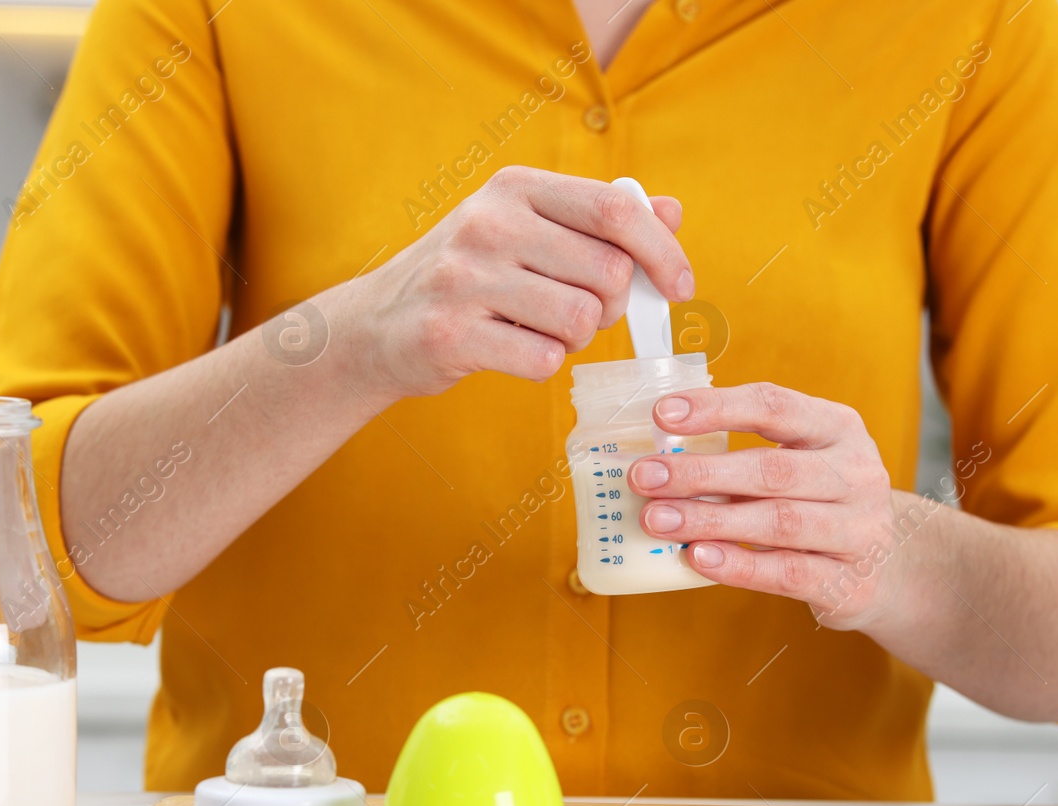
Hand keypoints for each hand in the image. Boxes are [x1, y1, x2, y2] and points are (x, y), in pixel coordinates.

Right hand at [336, 166, 692, 401]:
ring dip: (576, 338)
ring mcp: (465, 278)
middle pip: (608, 273)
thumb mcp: (526, 231)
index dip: (663, 249)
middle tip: (583, 313)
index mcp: (515, 188)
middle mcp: (488, 223)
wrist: (376, 325)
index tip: (681, 285)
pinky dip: (542, 364)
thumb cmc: (469, 277)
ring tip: (540, 329)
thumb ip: (599, 221)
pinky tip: (511, 351)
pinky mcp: (450, 333)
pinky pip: (543, 359)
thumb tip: (673, 212)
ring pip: (580, 320)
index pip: (616, 208)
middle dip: (612, 306)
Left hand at [628, 382, 901, 629]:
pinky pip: (788, 572)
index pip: (774, 406)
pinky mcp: (850, 581)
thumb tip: (659, 457)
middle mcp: (856, 473)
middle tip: (644, 477)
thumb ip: (745, 454)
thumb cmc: (821, 503)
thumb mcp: (801, 462)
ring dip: (710, 520)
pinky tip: (697, 558)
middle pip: (771, 469)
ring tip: (657, 520)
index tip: (662, 415)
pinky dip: (739, 565)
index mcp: (838, 428)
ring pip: (778, 522)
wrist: (889, 568)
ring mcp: (859, 529)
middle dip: (701, 473)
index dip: (716, 408)